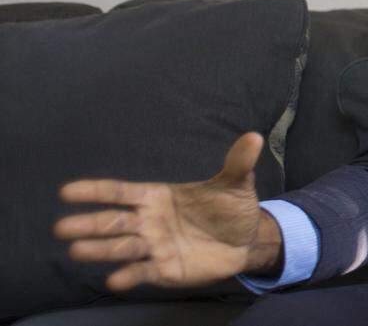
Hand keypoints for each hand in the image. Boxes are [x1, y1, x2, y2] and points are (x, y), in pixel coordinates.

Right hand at [53, 132, 281, 291]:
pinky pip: (143, 272)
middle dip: (88, 224)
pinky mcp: (164, 270)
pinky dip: (129, 276)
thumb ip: (237, 162)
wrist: (246, 239)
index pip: (120, 192)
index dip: (94, 191)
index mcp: (156, 197)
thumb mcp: (236, 184)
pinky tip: (115, 281)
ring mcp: (154, 246)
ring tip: (77, 250)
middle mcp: (148, 222)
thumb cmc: (231, 207)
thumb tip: (254, 137)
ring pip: (121, 248)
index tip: (66, 192)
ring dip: (99, 250)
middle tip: (62, 228)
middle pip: (113, 222)